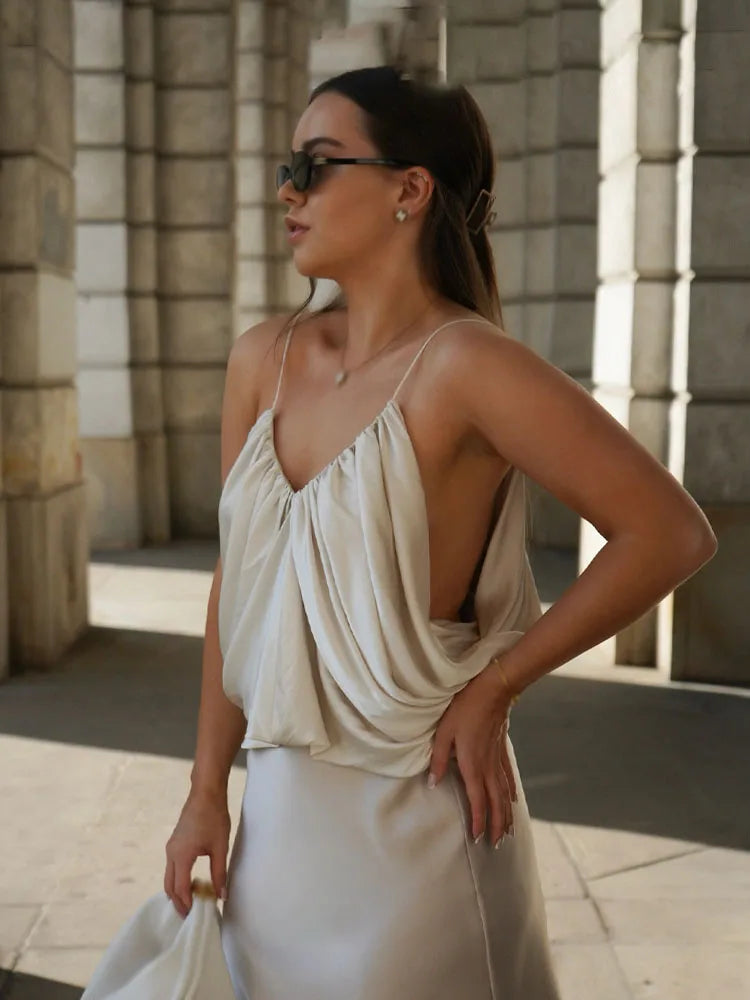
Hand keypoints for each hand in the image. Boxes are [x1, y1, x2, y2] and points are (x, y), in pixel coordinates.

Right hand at [164, 787, 230, 917]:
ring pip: (169, 877)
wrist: (206, 793)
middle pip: (169, 886)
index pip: (180, 888)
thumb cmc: (214, 817)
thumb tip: (222, 896)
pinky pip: (172, 867)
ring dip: (177, 891)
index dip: (187, 904)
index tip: (195, 916)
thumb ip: (220, 873)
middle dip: (178, 902)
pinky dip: (178, 879)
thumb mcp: (220, 847)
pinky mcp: (174, 842)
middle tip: (189, 916)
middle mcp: (171, 853)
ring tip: (191, 902)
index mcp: (181, 856)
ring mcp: (171, 847)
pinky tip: (191, 883)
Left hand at [427, 663, 517, 846]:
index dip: (478, 820)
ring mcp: (498, 759)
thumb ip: (438, 759)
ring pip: (505, 794)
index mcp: (472, 765)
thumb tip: (433, 784)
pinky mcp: (502, 750)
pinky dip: (512, 793)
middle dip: (496, 825)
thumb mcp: (443, 732)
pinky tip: (514, 802)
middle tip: (496, 845)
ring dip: (506, 815)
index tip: (477, 838)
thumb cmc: (464, 708)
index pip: (477, 800)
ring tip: (508, 832)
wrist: (493, 689)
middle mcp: (488, 767)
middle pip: (495, 803)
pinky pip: (509, 778)